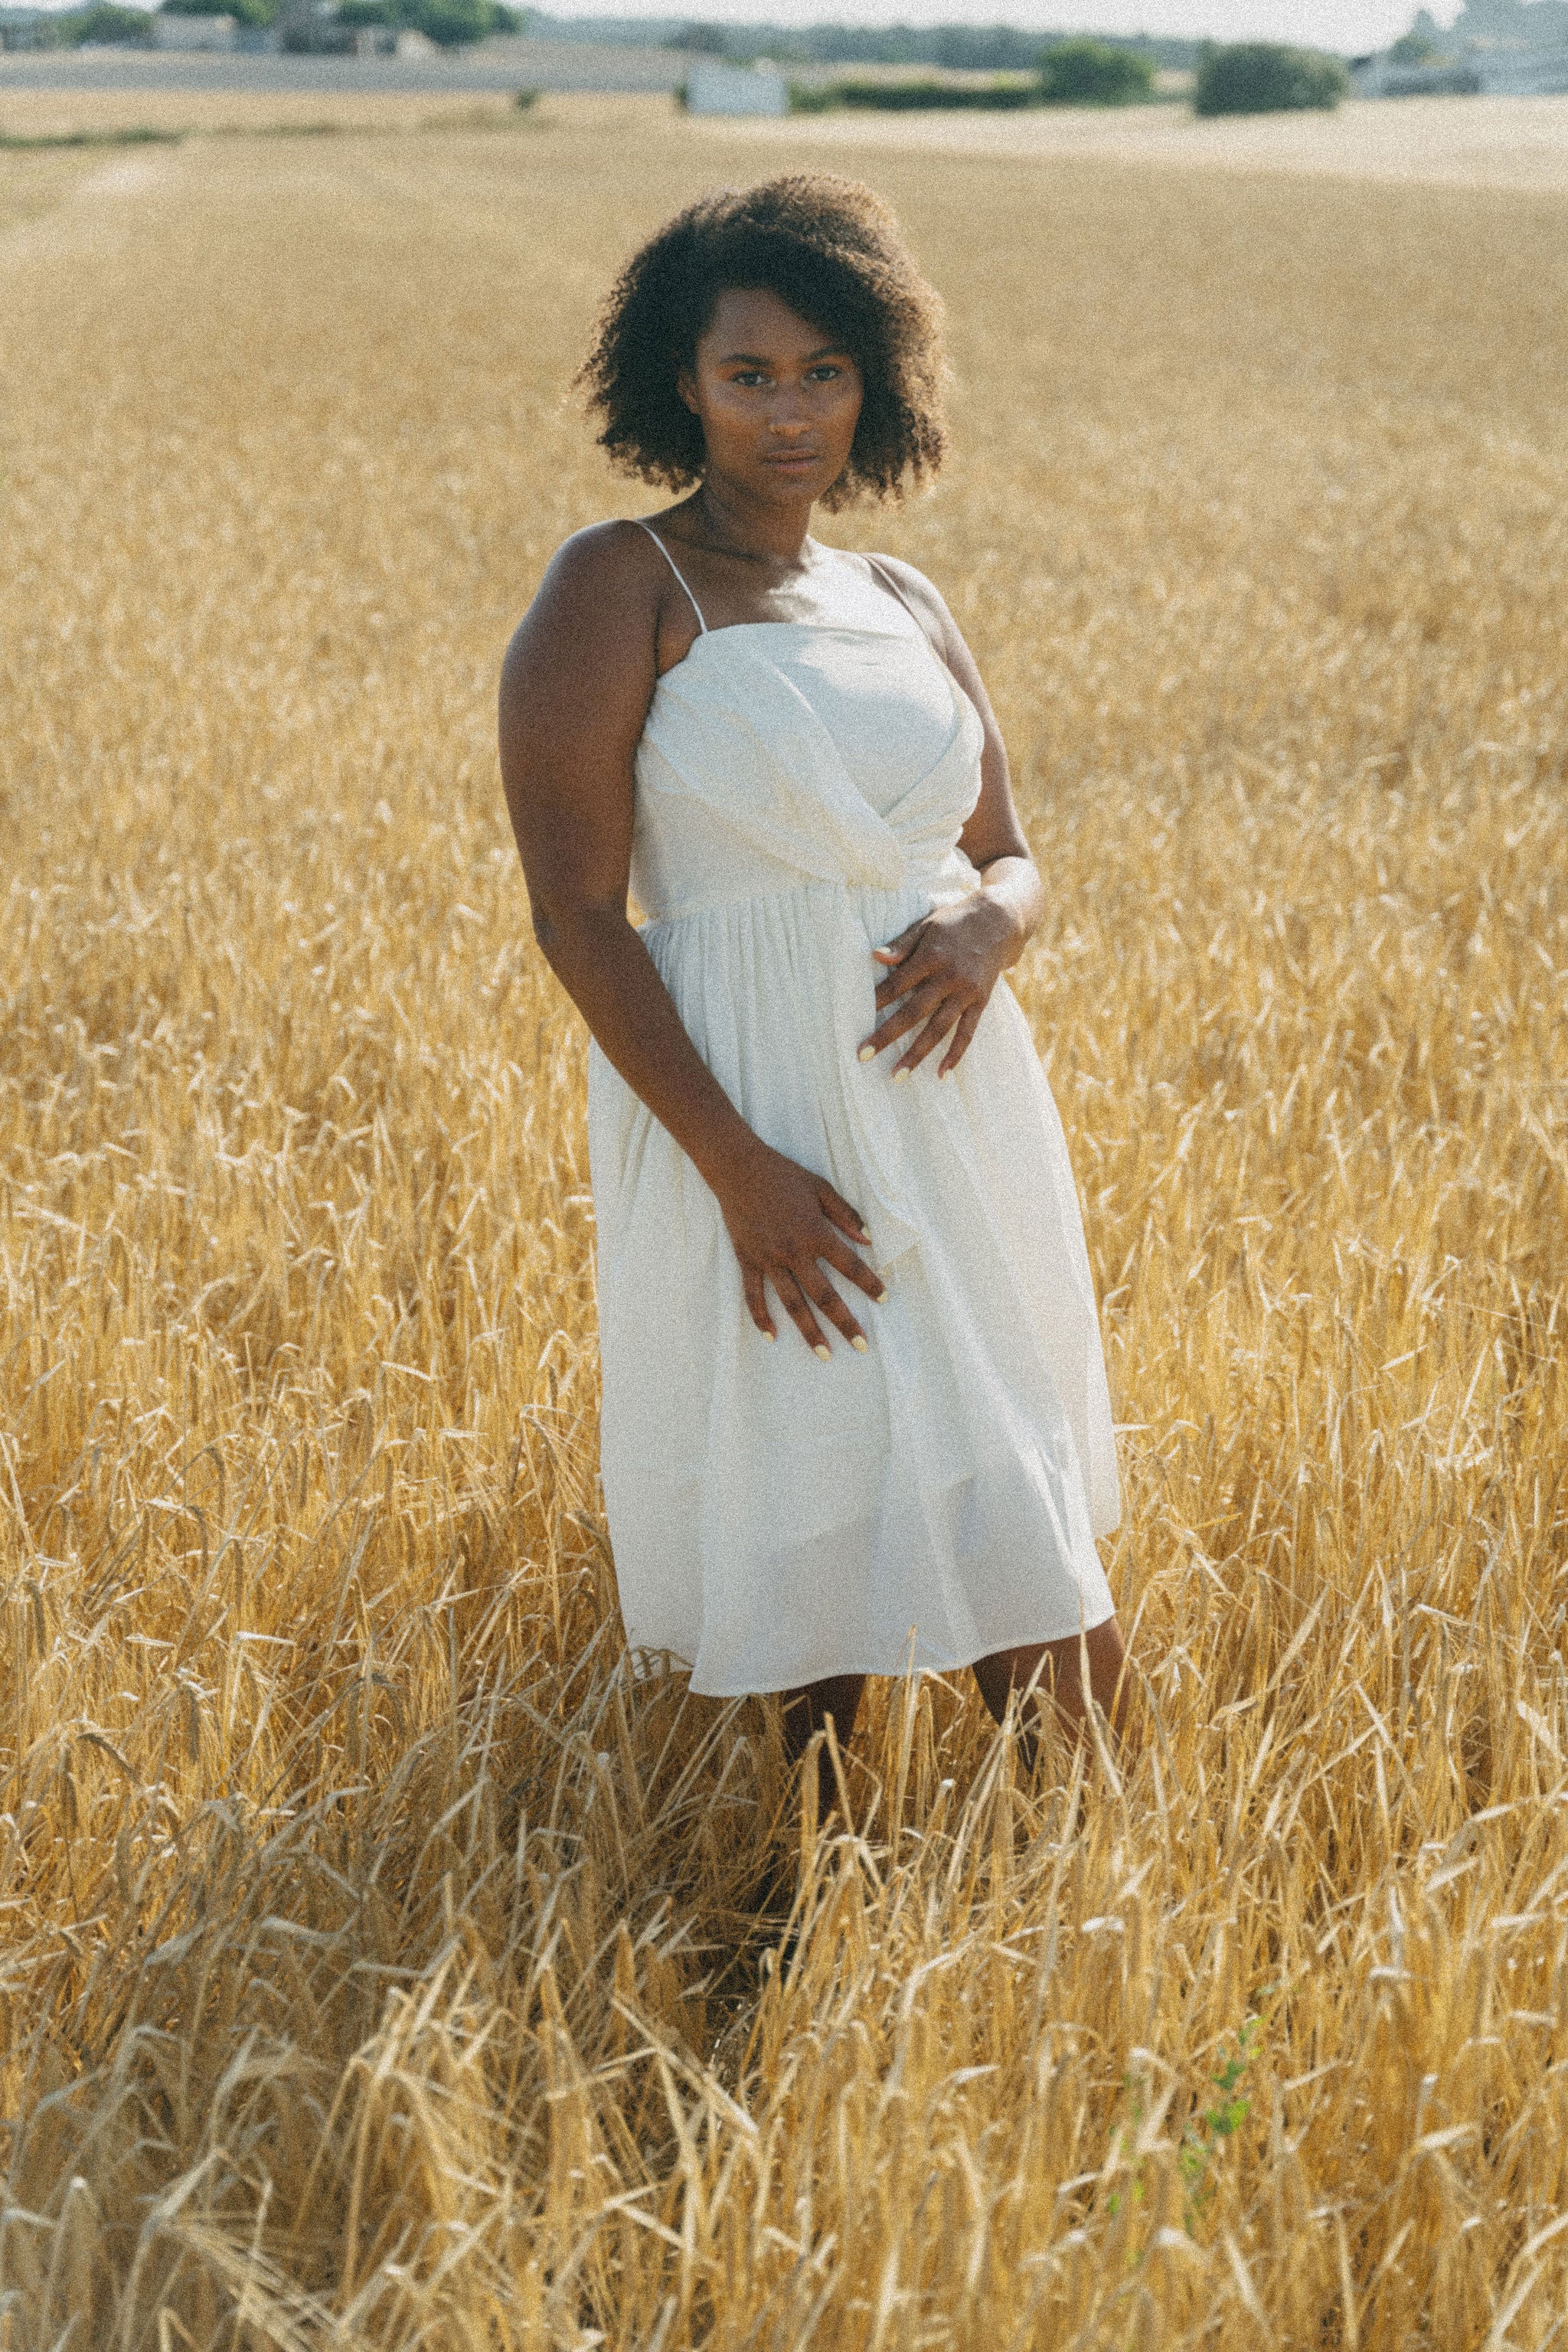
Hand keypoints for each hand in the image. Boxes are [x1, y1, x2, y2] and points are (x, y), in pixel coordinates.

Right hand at [711, 1137, 885, 1356]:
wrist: (738, 1168)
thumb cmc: (783, 1175)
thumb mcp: (821, 1189)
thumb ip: (846, 1215)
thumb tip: (869, 1240)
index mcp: (815, 1233)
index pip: (849, 1265)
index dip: (869, 1283)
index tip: (883, 1298)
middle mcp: (793, 1252)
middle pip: (824, 1295)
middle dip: (844, 1322)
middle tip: (861, 1346)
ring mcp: (768, 1259)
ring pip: (792, 1303)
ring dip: (809, 1331)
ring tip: (824, 1353)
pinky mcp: (747, 1260)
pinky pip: (754, 1295)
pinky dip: (761, 1317)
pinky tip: (772, 1337)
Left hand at [859, 893, 1016, 1078]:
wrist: (1000, 920)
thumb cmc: (955, 921)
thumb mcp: (927, 925)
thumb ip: (902, 944)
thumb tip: (875, 956)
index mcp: (931, 957)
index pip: (897, 985)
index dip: (877, 1002)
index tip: (856, 1019)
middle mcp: (949, 977)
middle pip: (913, 1012)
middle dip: (887, 1035)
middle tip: (863, 1054)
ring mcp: (966, 992)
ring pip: (938, 1029)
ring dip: (917, 1053)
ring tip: (897, 1075)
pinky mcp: (981, 1001)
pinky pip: (967, 1032)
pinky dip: (955, 1053)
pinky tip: (941, 1073)